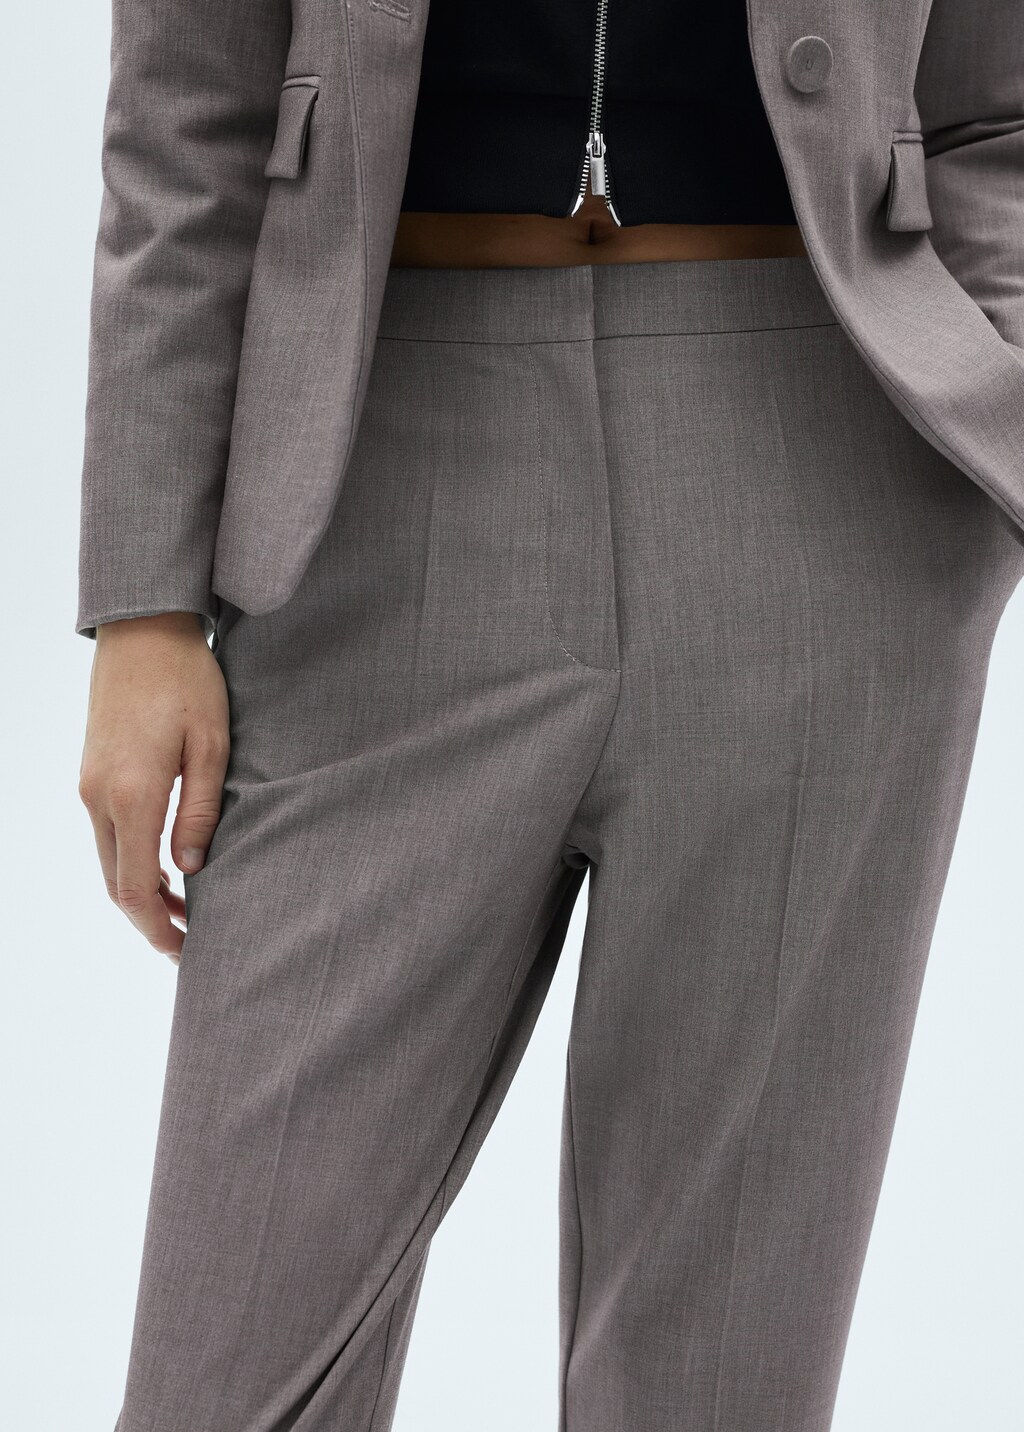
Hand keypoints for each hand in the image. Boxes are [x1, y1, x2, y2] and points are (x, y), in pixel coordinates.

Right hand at [79, 612, 229, 962]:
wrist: (143, 630)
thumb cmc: (188, 681)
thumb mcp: (212, 744)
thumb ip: (199, 810)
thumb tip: (193, 868)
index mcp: (130, 794)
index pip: (135, 887)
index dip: (158, 927)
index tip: (185, 950)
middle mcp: (98, 796)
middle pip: (116, 883)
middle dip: (150, 919)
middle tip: (188, 942)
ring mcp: (89, 784)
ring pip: (109, 860)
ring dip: (142, 891)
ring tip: (184, 909)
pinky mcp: (92, 772)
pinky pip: (107, 834)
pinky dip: (132, 861)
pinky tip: (165, 865)